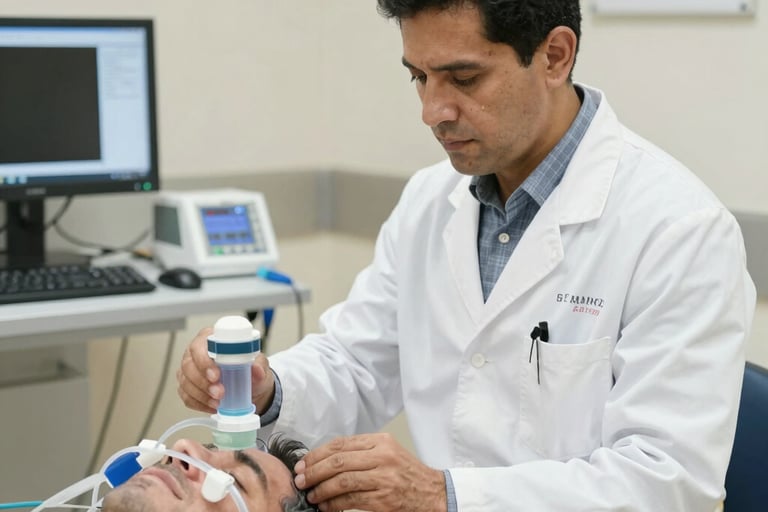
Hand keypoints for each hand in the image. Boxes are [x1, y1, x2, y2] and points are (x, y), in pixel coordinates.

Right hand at [176, 327, 275, 413]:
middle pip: (188, 365)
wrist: (251, 387)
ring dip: (201, 395)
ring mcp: (189, 370)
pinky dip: (199, 404)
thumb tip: (256, 369)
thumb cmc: (250, 369)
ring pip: (185, 382)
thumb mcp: (259, 364)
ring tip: (218, 401)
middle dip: (203, 382)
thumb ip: (259, 365)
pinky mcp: (188, 386)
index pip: (199, 346)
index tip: (216, 375)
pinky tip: (212, 406)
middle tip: (219, 392)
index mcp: (211, 339)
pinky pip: (186, 396)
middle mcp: (196, 352)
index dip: (204, 361)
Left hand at [294, 433, 446, 511]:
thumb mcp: (388, 453)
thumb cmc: (408, 475)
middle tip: (300, 479)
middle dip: (314, 471)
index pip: (341, 444)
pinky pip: (350, 500)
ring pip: (342, 480)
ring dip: (321, 489)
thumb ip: (362, 453)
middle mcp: (382, 456)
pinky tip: (325, 506)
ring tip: (311, 495)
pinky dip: (333, 504)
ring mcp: (384, 478)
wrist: (434, 494)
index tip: (303, 463)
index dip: (317, 454)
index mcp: (381, 441)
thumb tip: (324, 460)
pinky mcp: (384, 499)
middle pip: (338, 461)